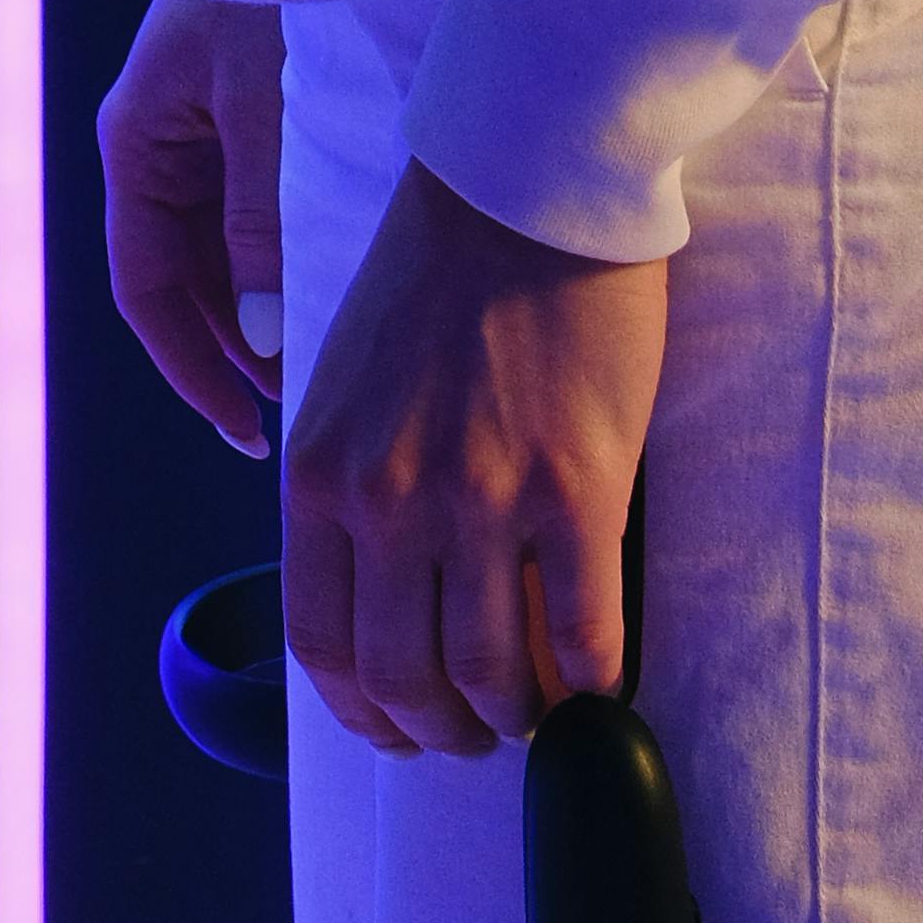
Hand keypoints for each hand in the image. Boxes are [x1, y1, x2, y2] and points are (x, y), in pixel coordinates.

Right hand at [99, 0, 290, 452]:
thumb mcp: (260, 100)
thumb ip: (257, 215)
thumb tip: (260, 332)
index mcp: (135, 144)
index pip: (146, 286)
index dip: (187, 365)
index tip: (242, 428)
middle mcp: (161, 149)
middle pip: (186, 279)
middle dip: (233, 350)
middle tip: (301, 416)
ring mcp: (204, 138)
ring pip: (225, 253)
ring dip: (265, 308)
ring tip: (324, 370)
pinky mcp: (249, 122)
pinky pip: (258, 213)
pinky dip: (288, 258)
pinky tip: (333, 295)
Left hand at [284, 156, 662, 757]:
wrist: (521, 189)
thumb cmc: (434, 273)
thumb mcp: (344, 383)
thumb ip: (347, 483)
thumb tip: (369, 590)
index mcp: (320, 472)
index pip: (320, 643)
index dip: (362, 713)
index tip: (399, 728)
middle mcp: (387, 499)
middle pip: (401, 679)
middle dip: (440, 732)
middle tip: (477, 732)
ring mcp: (481, 498)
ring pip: (489, 676)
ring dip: (516, 718)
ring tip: (538, 710)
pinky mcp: (575, 488)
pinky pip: (585, 632)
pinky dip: (595, 680)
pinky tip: (602, 676)